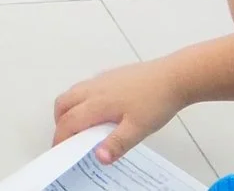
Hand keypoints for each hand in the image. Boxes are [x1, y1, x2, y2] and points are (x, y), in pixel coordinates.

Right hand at [54, 59, 186, 164]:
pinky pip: (84, 87)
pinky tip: (99, 109)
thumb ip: (117, 143)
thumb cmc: (156, 103)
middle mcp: (93, 89)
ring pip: (72, 93)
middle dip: (59, 122)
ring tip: (81, 126)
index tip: (59, 151)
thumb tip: (98, 158)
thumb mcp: (139, 129)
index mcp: (97, 103)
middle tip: (68, 139)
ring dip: (68, 110)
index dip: (60, 137)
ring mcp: (100, 80)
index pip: (69, 121)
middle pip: (63, 103)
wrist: (174, 77)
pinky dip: (79, 100)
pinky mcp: (109, 75)